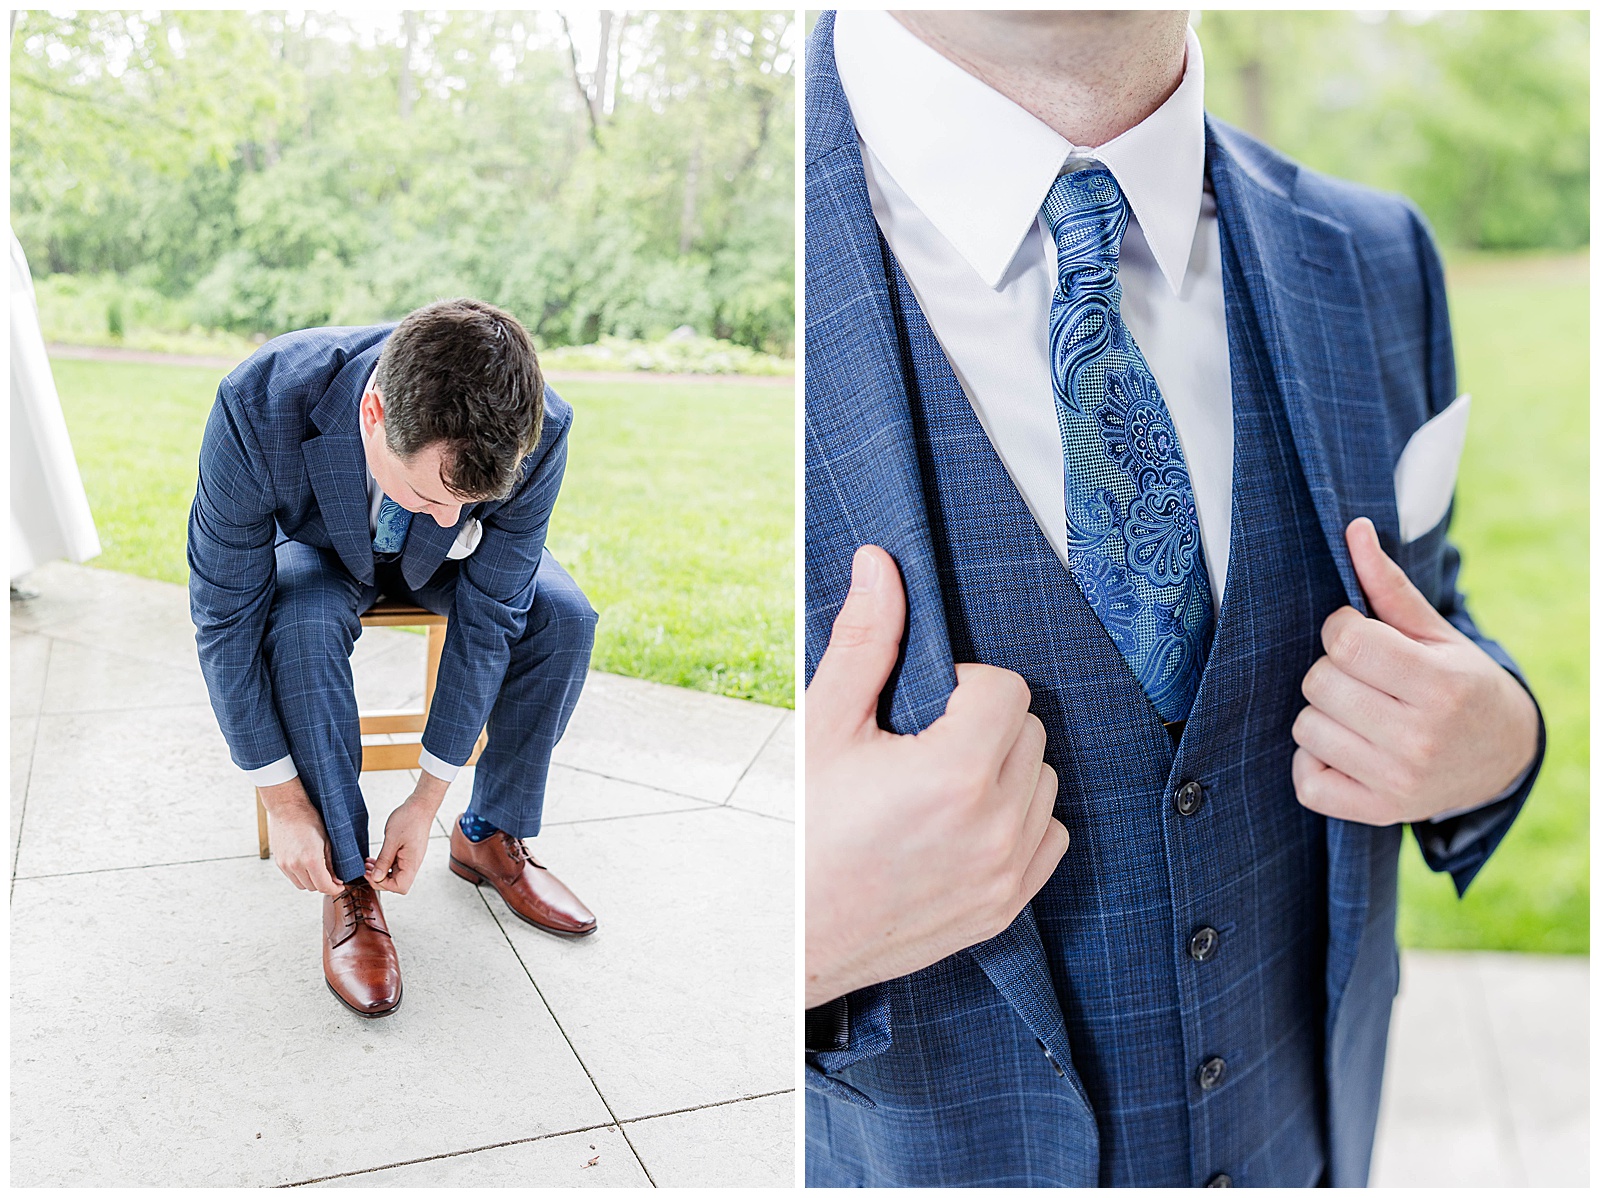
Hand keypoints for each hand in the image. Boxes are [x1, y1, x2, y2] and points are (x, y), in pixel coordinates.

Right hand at [257, 778, 342, 894]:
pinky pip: (292, 878)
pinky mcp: (279, 862)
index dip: (334, 889)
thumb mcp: (327, 841)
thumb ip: (331, 864)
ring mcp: (285, 865)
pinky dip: (301, 877)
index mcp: (311, 860)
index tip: (340, 886)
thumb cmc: (310, 820)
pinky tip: (307, 866)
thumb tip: (336, 880)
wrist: (287, 808)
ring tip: (320, 871)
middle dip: (324, 885)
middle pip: (313, 888)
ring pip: (301, 885)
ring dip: (312, 882)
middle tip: (332, 877)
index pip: (324, 886)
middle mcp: (296, 865)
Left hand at [366, 771, 449, 893]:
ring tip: (367, 864)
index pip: (400, 887)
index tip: (371, 875)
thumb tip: (377, 877)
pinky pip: (395, 865)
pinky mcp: (407, 854)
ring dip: (380, 873)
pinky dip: (384, 865)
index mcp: (411, 863)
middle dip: (379, 880)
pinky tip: (374, 859)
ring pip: (394, 875)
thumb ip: (384, 860)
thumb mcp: (392, 839)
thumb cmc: (409, 819)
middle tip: (365, 870)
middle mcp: (412, 864)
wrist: (420, 805)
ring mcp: (410, 859)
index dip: (383, 885)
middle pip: (397, 884)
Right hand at [805, 545, 1068, 1009]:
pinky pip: (1050, 835)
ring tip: (937, 788)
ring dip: (1003, 770)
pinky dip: (1018, 820)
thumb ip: (866, 641)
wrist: (789, 936)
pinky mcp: (1008, 906)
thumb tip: (880, 564)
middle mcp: (995, 825)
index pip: (1007, 688)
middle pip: (1030, 730)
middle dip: (983, 724)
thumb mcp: (824, 726)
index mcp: (954, 773)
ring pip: (1042, 780)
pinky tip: (962, 824)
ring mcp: (1007, 871)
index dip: (963, 686)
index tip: (920, 710)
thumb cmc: (799, 829)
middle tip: (921, 747)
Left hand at [1291, 517, 1538, 824]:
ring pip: (1306, 727)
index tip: (1360, 637)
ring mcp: (1398, 780)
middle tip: (1363, 678)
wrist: (1501, 758)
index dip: (1340, 630)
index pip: (1345, 641)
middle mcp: (1420, 737)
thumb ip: (1388, 586)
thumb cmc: (1459, 685)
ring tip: (1358, 712)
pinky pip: (1306, 780)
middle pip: (1319, 682)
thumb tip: (1355, 529)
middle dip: (1330, 670)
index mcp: (1440, 686)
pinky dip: (1313, 762)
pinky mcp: (1377, 811)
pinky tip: (1345, 748)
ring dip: (1321, 714)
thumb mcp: (1434, 634)